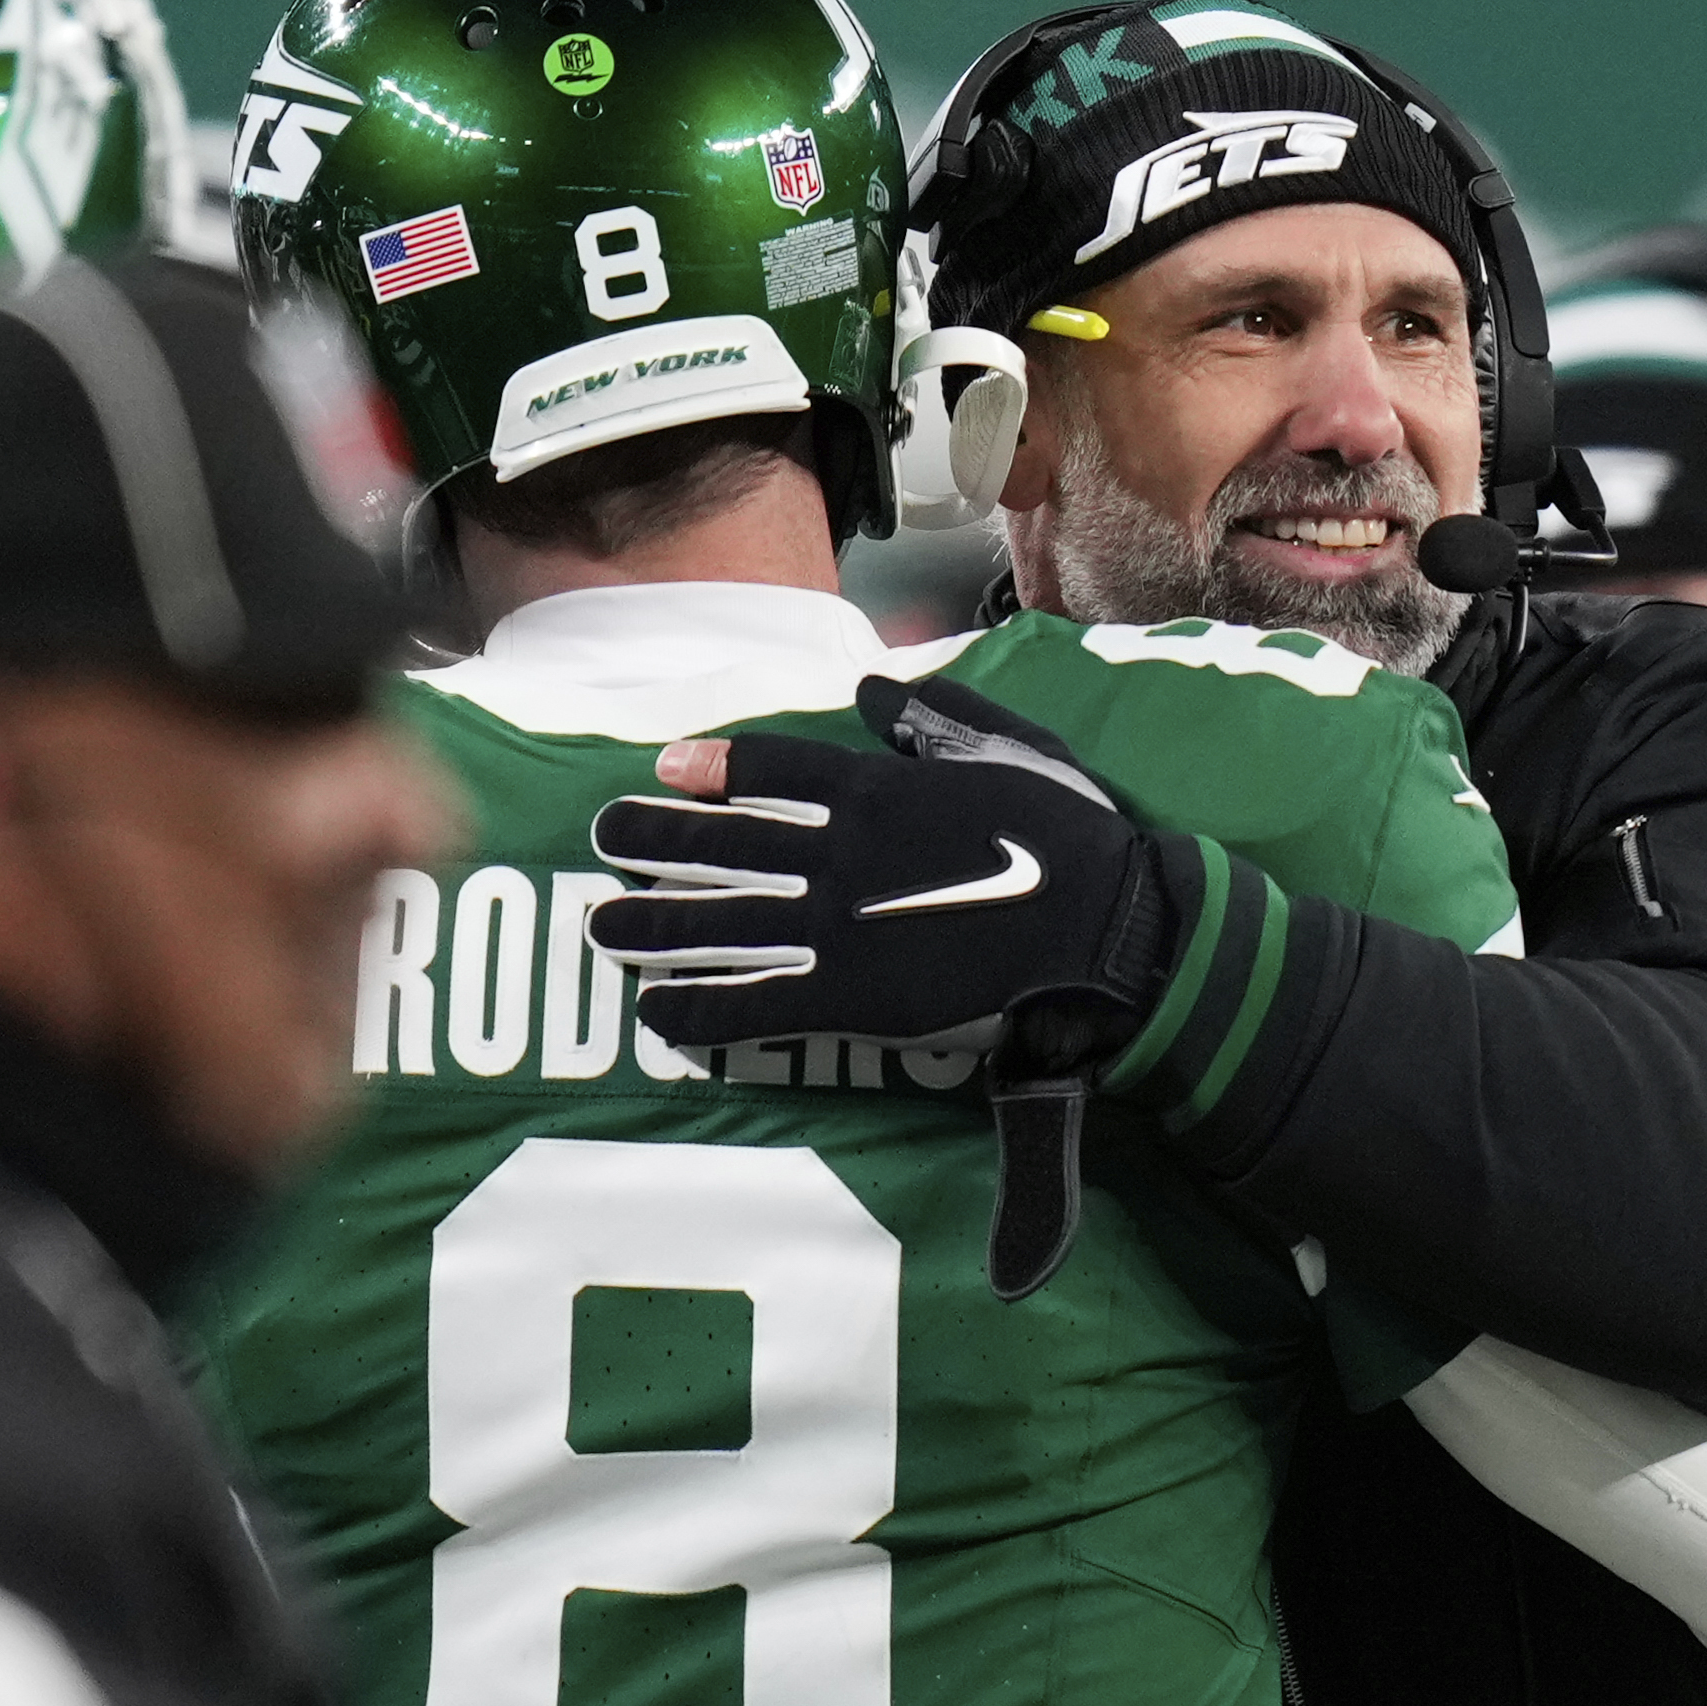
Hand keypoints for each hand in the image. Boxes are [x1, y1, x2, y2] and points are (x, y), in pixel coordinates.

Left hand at [587, 676, 1180, 1301]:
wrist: (1104, 930)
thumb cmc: (1072, 837)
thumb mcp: (1010, 749)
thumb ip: (936, 720)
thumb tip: (874, 692)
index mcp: (879, 790)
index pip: (774, 772)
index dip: (713, 768)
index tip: (664, 766)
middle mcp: (840, 853)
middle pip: (727, 844)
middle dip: (658, 839)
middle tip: (603, 837)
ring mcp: (838, 927)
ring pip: (724, 923)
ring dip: (656, 924)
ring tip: (602, 924)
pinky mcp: (849, 999)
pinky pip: (756, 1005)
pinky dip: (702, 1010)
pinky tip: (657, 1013)